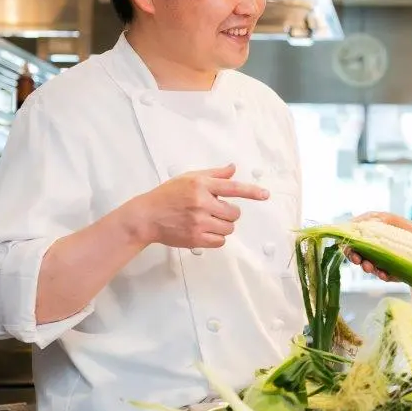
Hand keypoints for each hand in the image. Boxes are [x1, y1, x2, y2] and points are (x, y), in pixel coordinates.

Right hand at [129, 163, 267, 248]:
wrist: (146, 217)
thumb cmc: (167, 195)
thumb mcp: (189, 178)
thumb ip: (214, 174)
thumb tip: (233, 169)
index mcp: (201, 185)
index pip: (233, 188)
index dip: (252, 192)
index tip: (265, 195)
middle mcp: (201, 203)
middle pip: (234, 213)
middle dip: (229, 213)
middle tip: (214, 211)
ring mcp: (198, 222)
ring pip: (229, 228)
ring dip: (223, 226)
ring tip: (207, 221)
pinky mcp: (195, 239)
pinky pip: (220, 241)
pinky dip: (216, 238)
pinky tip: (204, 231)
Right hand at [346, 212, 411, 280]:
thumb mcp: (402, 223)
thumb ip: (386, 221)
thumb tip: (371, 220)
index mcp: (377, 230)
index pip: (356, 232)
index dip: (349, 237)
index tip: (348, 242)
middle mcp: (376, 245)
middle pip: (356, 249)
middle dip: (353, 254)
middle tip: (356, 259)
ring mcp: (381, 260)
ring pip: (366, 263)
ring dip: (366, 266)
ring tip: (370, 267)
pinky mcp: (389, 272)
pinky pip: (382, 274)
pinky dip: (382, 274)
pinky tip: (385, 274)